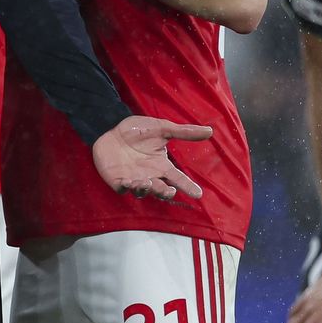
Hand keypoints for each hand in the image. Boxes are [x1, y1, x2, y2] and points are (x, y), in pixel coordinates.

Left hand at [91, 116, 212, 200]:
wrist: (111, 128)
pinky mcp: (118, 181)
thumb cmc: (137, 131)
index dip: (188, 186)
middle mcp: (150, 176)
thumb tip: (210, 131)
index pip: (178, 178)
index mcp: (162, 166)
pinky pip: (123, 189)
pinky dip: (126, 187)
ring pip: (143, 192)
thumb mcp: (161, 128)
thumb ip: (183, 132)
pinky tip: (128, 182)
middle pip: (161, 190)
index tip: (198, 194)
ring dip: (146, 189)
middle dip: (165, 193)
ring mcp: (134, 180)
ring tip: (146, 182)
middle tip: (169, 191)